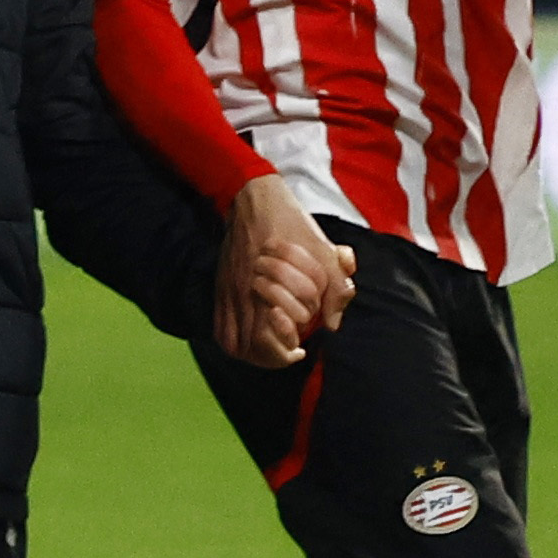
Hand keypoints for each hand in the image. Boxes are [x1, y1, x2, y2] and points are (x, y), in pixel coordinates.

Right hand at [220, 173, 356, 367]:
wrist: (255, 201)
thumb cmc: (293, 226)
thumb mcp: (326, 254)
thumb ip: (337, 290)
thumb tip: (333, 324)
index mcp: (269, 286)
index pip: (271, 337)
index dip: (287, 351)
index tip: (302, 349)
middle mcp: (245, 294)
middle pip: (249, 348)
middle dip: (272, 357)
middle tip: (291, 350)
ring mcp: (230, 292)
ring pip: (232, 342)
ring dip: (252, 354)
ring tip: (271, 350)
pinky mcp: (222, 288)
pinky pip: (221, 327)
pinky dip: (233, 342)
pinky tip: (251, 339)